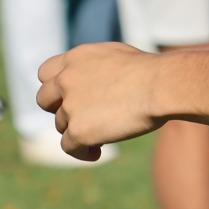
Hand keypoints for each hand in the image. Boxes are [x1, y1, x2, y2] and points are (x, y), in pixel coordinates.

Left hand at [36, 43, 165, 159]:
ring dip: (79, 129)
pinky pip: (70, 147)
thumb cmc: (152, 71)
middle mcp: (67, 79)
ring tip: (105, 132)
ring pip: (61, 124)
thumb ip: (95, 67)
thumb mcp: (118, 56)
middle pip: (44, 99)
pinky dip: (83, 151)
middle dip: (59, 108)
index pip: (46, 72)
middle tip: (80, 115)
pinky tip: (97, 151)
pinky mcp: (78, 131)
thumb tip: (92, 81)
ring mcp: (70, 106)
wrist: (163, 85)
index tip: (67, 94)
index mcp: (77, 58)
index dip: (55, 85)